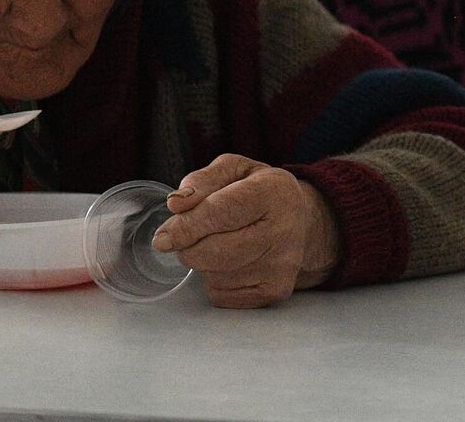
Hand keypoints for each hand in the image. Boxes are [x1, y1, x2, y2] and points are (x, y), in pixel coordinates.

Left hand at [151, 154, 340, 308]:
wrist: (301, 221)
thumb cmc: (258, 192)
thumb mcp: (233, 169)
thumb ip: (201, 180)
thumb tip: (176, 204)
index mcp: (273, 192)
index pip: (223, 213)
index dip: (188, 227)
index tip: (163, 238)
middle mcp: (283, 231)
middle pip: (217, 251)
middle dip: (188, 247)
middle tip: (183, 238)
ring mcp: (282, 265)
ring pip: (216, 276)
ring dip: (202, 262)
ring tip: (217, 243)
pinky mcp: (276, 291)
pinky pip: (223, 295)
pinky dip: (213, 281)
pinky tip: (228, 262)